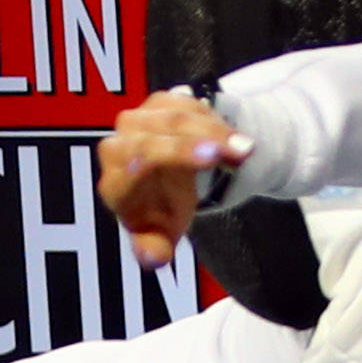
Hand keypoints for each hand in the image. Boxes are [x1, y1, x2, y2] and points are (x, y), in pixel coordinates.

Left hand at [98, 93, 245, 256]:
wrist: (170, 184)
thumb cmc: (162, 211)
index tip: (211, 158)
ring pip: (174, 115)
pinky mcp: (156, 104)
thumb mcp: (161, 236)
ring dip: (215, 129)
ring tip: (246, 148)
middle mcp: (118, 147)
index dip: (174, 155)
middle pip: (153, 137)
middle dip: (198, 141)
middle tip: (239, 150)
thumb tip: (154, 258)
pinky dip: (212, 118)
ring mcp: (137, 122)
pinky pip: (186, 103)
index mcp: (115, 184)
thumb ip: (154, 249)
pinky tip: (232, 137)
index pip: (135, 164)